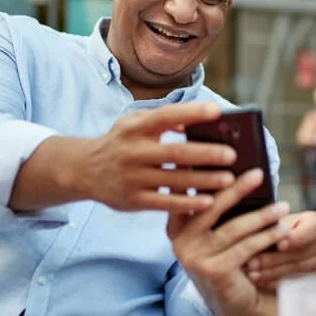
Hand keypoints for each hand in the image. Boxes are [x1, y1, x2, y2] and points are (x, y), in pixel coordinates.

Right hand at [73, 102, 237, 213]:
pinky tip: (209, 202)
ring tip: (229, 179)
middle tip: (232, 155)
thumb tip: (195, 120)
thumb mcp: (133, 122)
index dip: (192, 113)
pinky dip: (188, 203)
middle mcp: (133, 152)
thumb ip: (162, 119)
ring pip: (174, 180)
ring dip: (204, 180)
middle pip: (175, 152)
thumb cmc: (120, 142)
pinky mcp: (133, 200)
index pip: (166, 116)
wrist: (83, 170)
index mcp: (135, 128)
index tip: (217, 111)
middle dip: (206, 154)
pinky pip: (165, 203)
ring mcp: (132, 178)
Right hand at [168, 169, 291, 315]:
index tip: (222, 157)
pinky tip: (283, 230)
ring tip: (284, 207)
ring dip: (262, 216)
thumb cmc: (232, 258)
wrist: (237, 303)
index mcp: (177, 225)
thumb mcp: (221, 230)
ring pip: (233, 228)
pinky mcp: (212, 271)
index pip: (187, 194)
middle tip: (259, 174)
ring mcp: (193, 258)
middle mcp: (179, 242)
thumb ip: (218, 203)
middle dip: (237, 189)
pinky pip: (245, 248)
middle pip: (210, 206)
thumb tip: (237, 167)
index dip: (201, 175)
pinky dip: (267, 237)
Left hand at [245, 211, 315, 290]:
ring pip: (297, 269)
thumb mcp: (273, 224)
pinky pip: (296, 282)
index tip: (279, 245)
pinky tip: (262, 282)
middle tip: (252, 264)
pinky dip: (277, 283)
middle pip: (302, 252)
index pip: (314, 228)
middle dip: (275, 259)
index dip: (297, 238)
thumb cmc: (274, 230)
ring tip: (253, 275)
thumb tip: (277, 239)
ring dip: (272, 273)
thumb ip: (275, 228)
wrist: (277, 246)